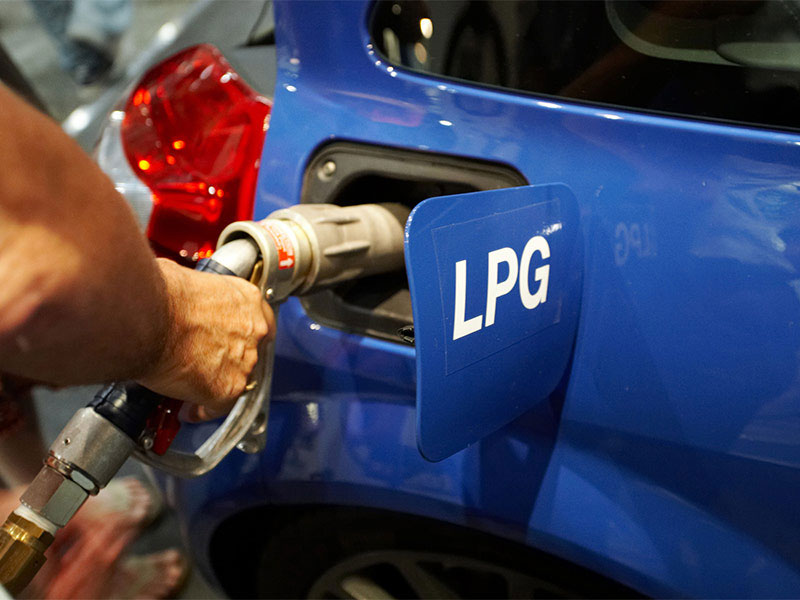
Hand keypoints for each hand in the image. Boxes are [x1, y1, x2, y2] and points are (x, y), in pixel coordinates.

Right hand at [137, 258, 274, 418]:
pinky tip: (190, 410)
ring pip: (236, 380)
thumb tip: (181, 298)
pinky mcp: (227, 388)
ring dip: (217, 383)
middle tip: (206, 362)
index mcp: (247, 300)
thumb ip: (198, 295)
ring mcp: (244, 362)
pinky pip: (219, 407)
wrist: (148, 315)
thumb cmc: (160, 294)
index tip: (233, 341)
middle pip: (249, 352)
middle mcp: (253, 331)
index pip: (259, 321)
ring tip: (194, 387)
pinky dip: (203, 411)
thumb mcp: (189, 279)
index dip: (243, 335)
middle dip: (228, 359)